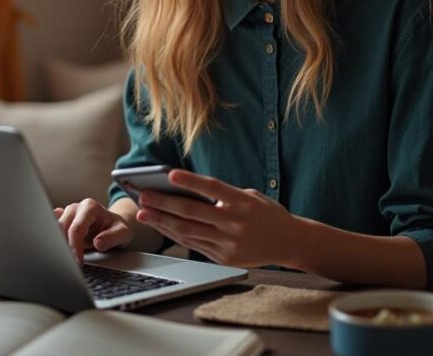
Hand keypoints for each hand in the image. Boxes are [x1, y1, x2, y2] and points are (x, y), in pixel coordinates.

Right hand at [54, 198, 133, 263]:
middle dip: (63, 247)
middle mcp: (76, 208)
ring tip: (63, 260)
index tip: (78, 262)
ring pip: (53, 229)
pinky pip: (51, 229)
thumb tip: (97, 243)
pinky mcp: (62, 221)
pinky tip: (57, 251)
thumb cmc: (117, 229)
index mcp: (90, 207)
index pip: (77, 228)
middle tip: (69, 264)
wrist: (114, 226)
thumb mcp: (123, 234)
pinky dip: (52, 241)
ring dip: (56, 245)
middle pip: (61, 227)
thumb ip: (112, 238)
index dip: (75, 247)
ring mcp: (67, 214)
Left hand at [135, 170, 302, 267]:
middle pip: (192, 212)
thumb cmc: (266, 214)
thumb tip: (187, 191)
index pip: (212, 188)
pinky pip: (193, 245)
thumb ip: (224, 195)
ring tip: (143, 213)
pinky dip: (175, 234)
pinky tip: (162, 226)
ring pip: (188, 231)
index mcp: (243, 203)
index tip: (169, 174)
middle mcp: (235, 223)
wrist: (289, 243)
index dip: (190, 181)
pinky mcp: (224, 258)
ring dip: (162, 221)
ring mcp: (229, 243)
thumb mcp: (250, 197)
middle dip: (163, 204)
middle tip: (143, 196)